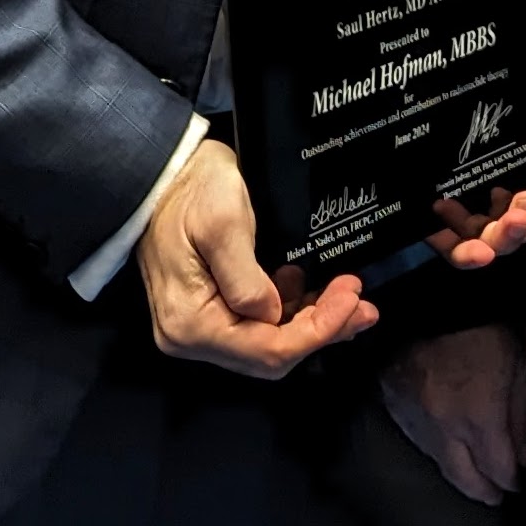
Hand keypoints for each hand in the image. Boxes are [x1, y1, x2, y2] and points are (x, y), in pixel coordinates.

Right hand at [136, 138, 377, 378]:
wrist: (164, 171)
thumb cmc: (191, 190)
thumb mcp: (224, 224)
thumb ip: (248, 280)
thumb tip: (274, 314)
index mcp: (191, 322)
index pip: (268, 349)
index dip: (319, 331)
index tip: (351, 299)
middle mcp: (190, 336)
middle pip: (269, 354)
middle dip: (321, 331)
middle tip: (361, 304)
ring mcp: (196, 327)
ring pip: (267, 344)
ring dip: (311, 323)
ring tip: (346, 295)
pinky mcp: (207, 311)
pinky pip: (255, 327)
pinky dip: (289, 313)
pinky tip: (306, 288)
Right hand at [379, 324, 525, 505]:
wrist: (425, 287)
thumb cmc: (484, 317)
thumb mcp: (521, 359)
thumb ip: (521, 413)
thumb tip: (524, 455)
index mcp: (480, 415)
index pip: (500, 470)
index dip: (513, 480)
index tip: (521, 482)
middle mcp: (444, 426)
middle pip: (465, 480)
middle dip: (485, 491)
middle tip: (497, 495)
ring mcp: (414, 417)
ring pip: (438, 463)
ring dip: (459, 472)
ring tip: (474, 477)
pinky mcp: (393, 403)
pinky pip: (416, 438)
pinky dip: (435, 448)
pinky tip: (446, 447)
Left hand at [425, 68, 525, 268]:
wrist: (457, 51)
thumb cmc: (500, 71)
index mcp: (512, 174)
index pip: (521, 213)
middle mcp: (482, 191)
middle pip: (499, 234)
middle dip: (512, 236)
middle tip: (517, 220)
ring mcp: (451, 197)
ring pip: (469, 243)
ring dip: (480, 249)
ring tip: (481, 246)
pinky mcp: (419, 199)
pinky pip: (436, 235)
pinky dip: (447, 241)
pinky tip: (443, 214)